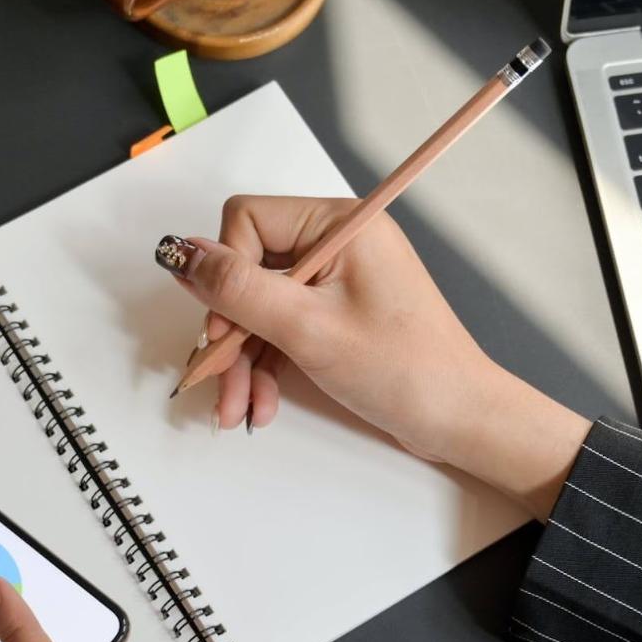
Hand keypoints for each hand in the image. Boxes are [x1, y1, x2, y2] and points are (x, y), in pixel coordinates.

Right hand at [166, 195, 589, 522]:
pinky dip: (265, 367)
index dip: (224, 273)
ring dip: (242, 361)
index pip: (247, 221)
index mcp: (340, 223)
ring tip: (237, 409)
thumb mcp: (308, 328)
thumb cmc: (406, 369)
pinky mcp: (336, 315)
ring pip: (259, 308)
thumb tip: (182, 252)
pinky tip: (259, 404)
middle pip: (249, 270)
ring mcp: (337, 281)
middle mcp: (337, 242)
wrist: (459, 420)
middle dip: (229, 332)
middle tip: (218, 380)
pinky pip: (281, 330)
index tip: (220, 330)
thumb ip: (239, 289)